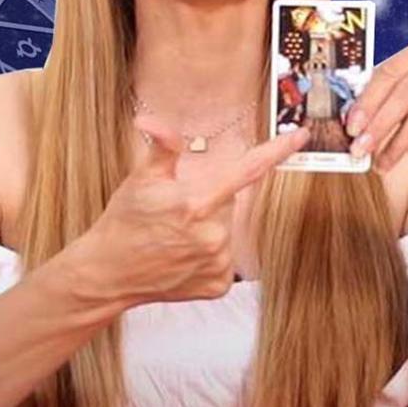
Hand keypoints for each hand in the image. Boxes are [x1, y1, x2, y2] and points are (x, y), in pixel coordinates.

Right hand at [82, 113, 310, 306]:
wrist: (108, 273)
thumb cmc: (124, 221)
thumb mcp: (140, 177)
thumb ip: (162, 146)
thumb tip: (152, 121)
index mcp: (197, 202)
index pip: (248, 170)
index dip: (277, 151)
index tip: (299, 136)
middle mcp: (213, 234)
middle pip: (230, 201)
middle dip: (210, 198)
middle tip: (177, 209)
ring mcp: (217, 263)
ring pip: (228, 230)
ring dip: (209, 227)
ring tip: (175, 236)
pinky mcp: (217, 285)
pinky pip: (224, 259)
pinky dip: (207, 255)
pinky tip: (181, 256)